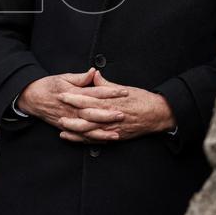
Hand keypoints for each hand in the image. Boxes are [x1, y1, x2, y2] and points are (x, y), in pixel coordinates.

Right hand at [18, 68, 123, 134]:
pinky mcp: (65, 127)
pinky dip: (91, 140)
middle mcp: (72, 109)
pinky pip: (80, 136)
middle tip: (123, 114)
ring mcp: (69, 120)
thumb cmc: (48, 85)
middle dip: (108, 115)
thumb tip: (94, 72)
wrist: (31, 97)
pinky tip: (103, 141)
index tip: (124, 92)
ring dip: (102, 132)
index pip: (95, 92)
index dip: (110, 92)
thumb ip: (80, 78)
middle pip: (93, 113)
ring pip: (87, 128)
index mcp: (73, 94)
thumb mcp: (63, 77)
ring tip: (116, 134)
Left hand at [55, 71, 175, 142]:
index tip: (62, 94)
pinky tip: (74, 138)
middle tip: (56, 113)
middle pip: (87, 116)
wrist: (159, 114)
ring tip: (62, 127)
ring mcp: (113, 128)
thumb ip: (107, 84)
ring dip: (75, 129)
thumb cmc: (142, 99)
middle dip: (71, 114)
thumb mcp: (124, 88)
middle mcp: (111, 115)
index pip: (89, 99)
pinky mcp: (116, 136)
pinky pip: (98, 139)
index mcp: (111, 101)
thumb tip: (95, 75)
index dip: (74, 97)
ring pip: (90, 130)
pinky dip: (85, 139)